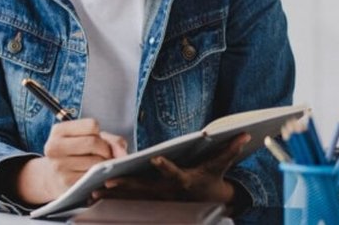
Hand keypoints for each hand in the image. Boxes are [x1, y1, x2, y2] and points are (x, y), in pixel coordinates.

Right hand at [15, 119, 127, 204]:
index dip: (100, 134)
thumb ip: (111, 141)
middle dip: (106, 150)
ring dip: (105, 166)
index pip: (92, 125)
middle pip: (93, 142)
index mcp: (58, 130)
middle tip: (105, 156)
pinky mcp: (66, 182)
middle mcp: (54, 146)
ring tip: (100, 167)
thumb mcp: (88, 139)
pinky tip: (96, 177)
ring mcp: (59, 166)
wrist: (54, 177)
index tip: (98, 141)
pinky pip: (93, 177)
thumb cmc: (77, 154)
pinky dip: (100, 177)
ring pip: (95, 162)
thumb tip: (123, 154)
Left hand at [91, 133, 250, 203]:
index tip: (154, 159)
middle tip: (106, 183)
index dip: (165, 167)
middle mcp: (169, 191)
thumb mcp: (221, 165)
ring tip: (93, 192)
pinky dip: (113, 200)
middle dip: (126, 187)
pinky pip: (129, 201)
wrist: (212, 204)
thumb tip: (246, 134)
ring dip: (114, 196)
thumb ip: (229, 150)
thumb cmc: (213, 180)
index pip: (174, 173)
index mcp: (184, 180)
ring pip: (133, 197)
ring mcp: (159, 199)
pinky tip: (94, 197)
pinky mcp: (151, 202)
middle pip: (145, 188)